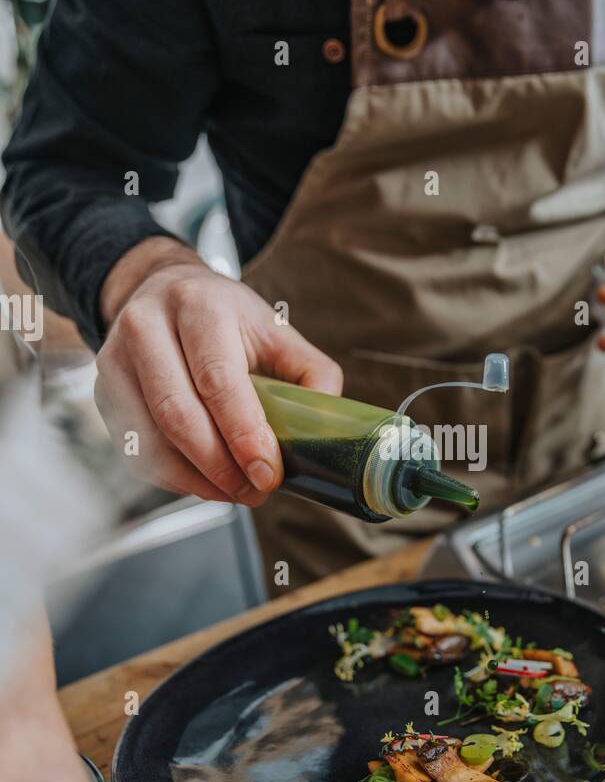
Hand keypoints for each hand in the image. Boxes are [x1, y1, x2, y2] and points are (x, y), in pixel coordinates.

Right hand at [95, 239, 342, 504]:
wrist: (162, 291)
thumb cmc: (225, 319)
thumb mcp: (276, 330)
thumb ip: (312, 374)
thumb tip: (324, 429)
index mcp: (198, 306)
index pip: (217, 379)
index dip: (243, 433)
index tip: (267, 472)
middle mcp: (147, 327)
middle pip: (179, 414)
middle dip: (221, 466)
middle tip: (255, 490)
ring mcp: (116, 360)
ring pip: (152, 440)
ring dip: (198, 479)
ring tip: (236, 491)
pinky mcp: (104, 392)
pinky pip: (136, 451)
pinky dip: (174, 478)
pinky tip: (205, 480)